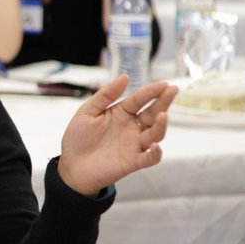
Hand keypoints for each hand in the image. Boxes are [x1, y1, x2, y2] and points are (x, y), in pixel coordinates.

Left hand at [57, 76, 178, 195]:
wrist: (71, 166)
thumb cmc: (78, 139)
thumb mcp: (87, 112)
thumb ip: (105, 95)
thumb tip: (125, 76)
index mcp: (121, 113)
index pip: (139, 99)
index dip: (150, 91)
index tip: (163, 84)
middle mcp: (131, 128)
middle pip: (152, 114)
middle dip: (163, 102)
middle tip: (173, 90)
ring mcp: (134, 145)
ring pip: (154, 134)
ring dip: (161, 125)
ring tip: (162, 115)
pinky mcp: (133, 162)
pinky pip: (149, 158)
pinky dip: (155, 154)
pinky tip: (155, 146)